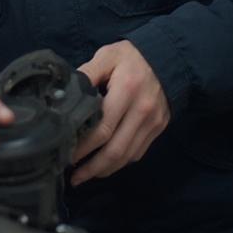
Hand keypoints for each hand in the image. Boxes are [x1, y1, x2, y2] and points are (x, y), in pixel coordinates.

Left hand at [70, 40, 169, 186]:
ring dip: (106, 169)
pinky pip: (138, 152)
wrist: (168, 58)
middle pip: (116, 149)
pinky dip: (121, 162)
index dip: (84, 145)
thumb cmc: (130, 56)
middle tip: (73, 177)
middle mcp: (142, 111)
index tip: (67, 154)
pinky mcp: (159, 128)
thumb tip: (65, 91)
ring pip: (128, 155)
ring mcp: (153, 123)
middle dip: (93, 167)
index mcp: (126, 90)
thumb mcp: (106, 56)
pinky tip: (105, 164)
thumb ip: (87, 72)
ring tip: (85, 176)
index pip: (103, 127)